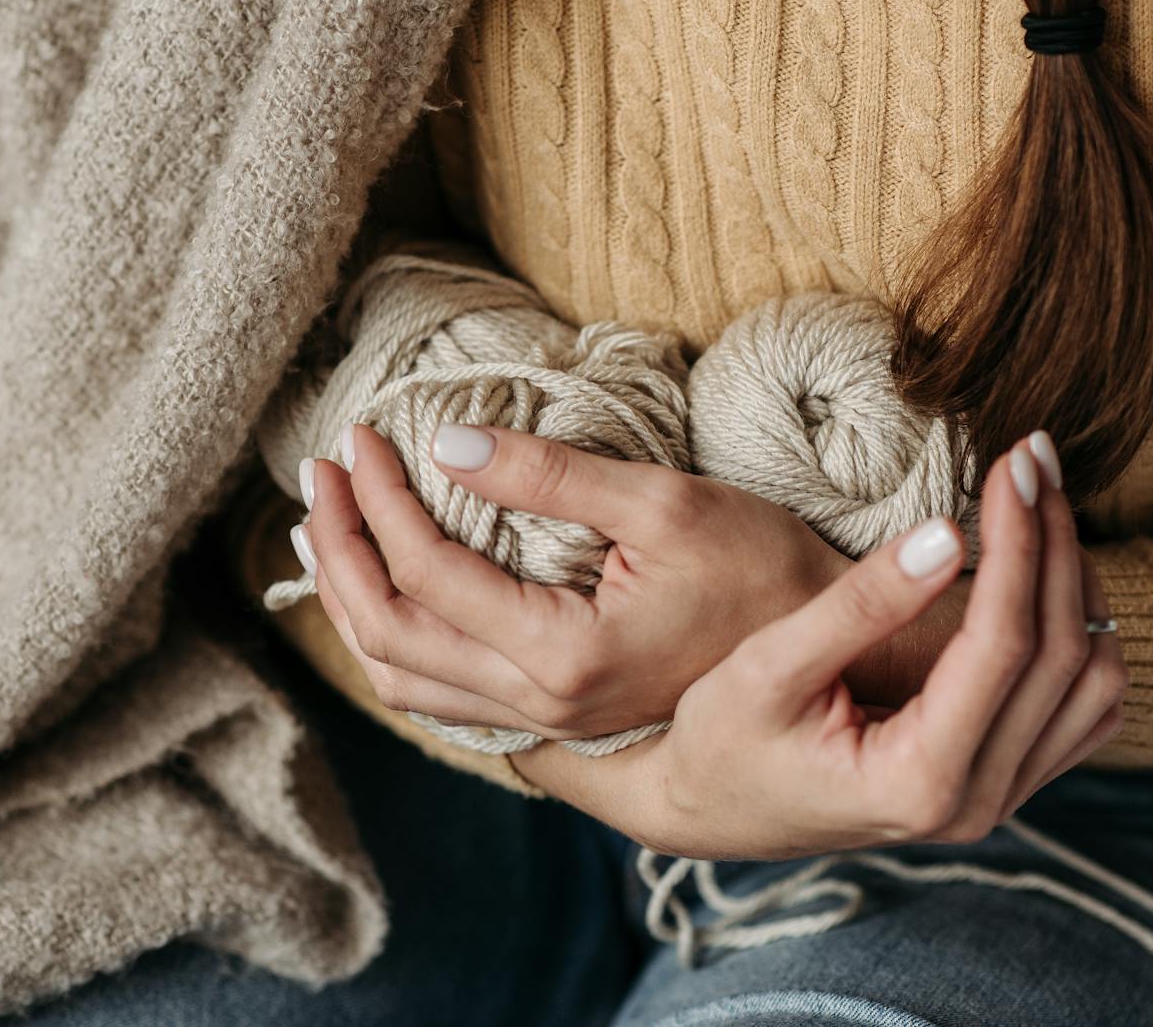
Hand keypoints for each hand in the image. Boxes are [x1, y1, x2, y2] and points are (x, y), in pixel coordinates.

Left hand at [299, 423, 851, 738]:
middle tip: (321, 477)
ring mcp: (546, 719)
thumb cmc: (764, 568)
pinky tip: (389, 595)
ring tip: (329, 531)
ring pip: (404, 678)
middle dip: (341, 551)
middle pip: (389, 636)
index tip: (363, 434)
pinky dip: (395, 642)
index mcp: (561, 655)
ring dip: (353, 603)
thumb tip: (445, 441)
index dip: (379, 498)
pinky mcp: (556, 714)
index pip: (426, 571)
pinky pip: (442, 694)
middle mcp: (541, 703)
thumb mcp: (663, 502)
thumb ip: (549, 476)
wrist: (831, 649)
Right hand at [513, 438, 1126, 860]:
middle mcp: (975, 805)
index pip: (1004, 644)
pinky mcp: (1004, 786)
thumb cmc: (719, 737)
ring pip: (1094, 685)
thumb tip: (947, 532)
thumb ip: (861, 604)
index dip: (1016, 542)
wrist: (710, 809)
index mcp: (917, 781)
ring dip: (1078, 583)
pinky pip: (1084, 709)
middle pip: (1064, 656)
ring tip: (1041, 500)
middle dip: (1054, 542)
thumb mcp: (769, 664)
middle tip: (1034, 457)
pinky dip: (1082, 631)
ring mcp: (998, 803)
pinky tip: (1045, 566)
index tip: (1010, 463)